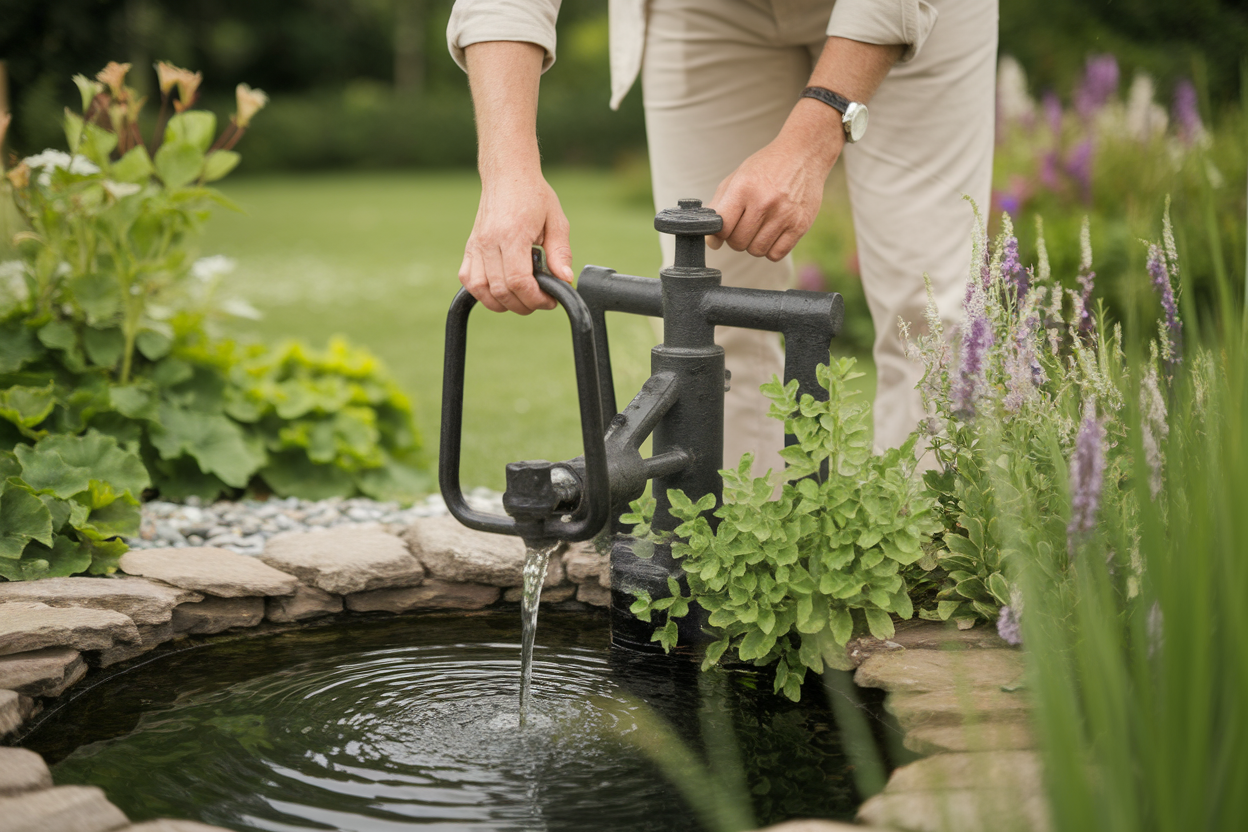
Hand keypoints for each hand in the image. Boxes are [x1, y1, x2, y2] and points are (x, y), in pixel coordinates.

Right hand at [458, 173, 573, 313]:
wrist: (507, 174)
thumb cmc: (534, 196)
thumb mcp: (556, 221)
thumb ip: (561, 253)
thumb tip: (565, 280)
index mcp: (512, 234)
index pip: (518, 281)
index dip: (535, 298)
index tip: (550, 300)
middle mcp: (489, 241)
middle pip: (501, 290)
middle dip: (524, 304)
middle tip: (540, 300)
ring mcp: (476, 244)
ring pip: (481, 289)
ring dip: (502, 303)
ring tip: (521, 298)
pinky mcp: (469, 246)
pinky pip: (467, 280)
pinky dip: (482, 292)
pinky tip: (500, 290)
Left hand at [707, 121, 841, 261]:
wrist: (803, 154)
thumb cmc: (766, 167)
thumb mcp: (737, 177)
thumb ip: (719, 207)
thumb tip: (712, 241)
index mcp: (744, 188)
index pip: (722, 228)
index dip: (719, 233)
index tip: (724, 228)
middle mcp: (764, 202)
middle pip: (738, 242)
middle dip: (736, 239)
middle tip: (744, 226)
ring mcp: (784, 215)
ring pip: (756, 251)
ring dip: (753, 245)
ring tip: (759, 228)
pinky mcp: (801, 225)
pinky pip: (776, 254)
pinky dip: (770, 250)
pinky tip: (772, 235)